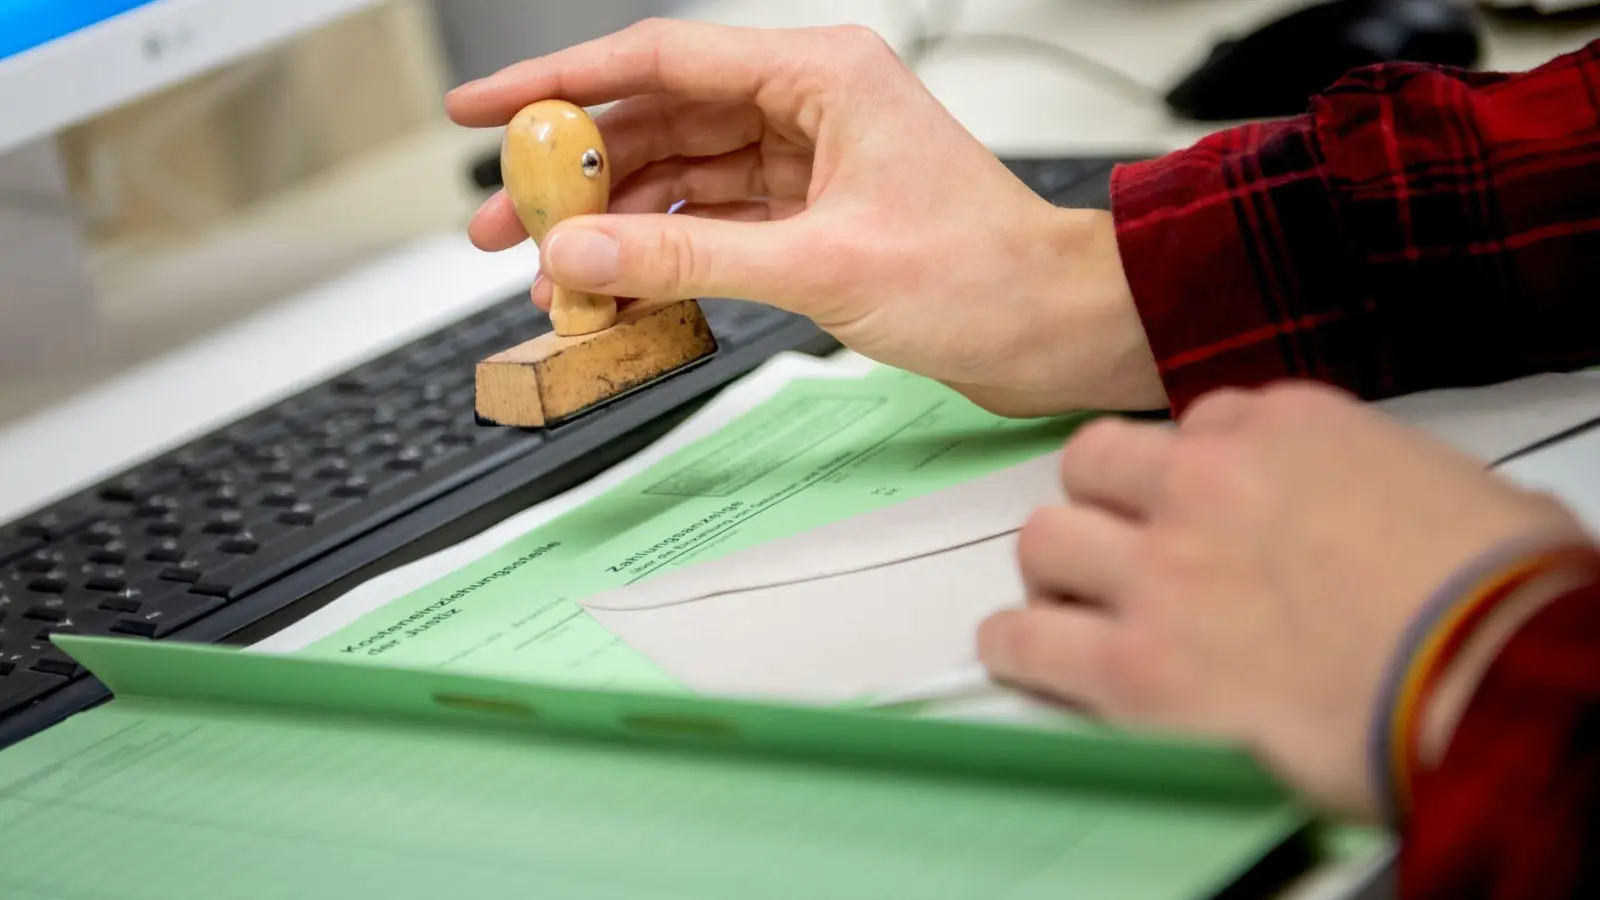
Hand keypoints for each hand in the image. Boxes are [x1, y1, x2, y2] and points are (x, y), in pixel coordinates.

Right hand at [445, 18, 1165, 415]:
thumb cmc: (983, 277)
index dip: (558, 83)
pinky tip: (616, 287)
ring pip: (680, 175)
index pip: (659, 58)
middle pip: (658, 118)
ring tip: (547, 273)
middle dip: (574, 172)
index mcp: (820, 74)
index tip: (485, 112)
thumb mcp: (818, 267)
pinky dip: (664, 254)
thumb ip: (687, 260)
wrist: (1052, 329)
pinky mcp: (811, 214)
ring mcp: (808, 159)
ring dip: (613, 223)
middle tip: (499, 217)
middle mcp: (809, 103)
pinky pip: (712, 221)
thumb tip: (578, 255)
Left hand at [977, 381, 1586, 814]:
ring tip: (1080, 607)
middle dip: (1106, 506)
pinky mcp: (1133, 664)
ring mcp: (1159, 569)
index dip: (1194, 472)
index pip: (1196, 425)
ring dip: (1060, 573)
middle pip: (1095, 464)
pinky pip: (1025, 640)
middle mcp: (1204, 481)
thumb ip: (1371, 480)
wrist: (1494, 676)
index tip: (1206, 510)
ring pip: (1047, 539)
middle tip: (1128, 550)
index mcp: (1285, 426)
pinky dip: (1018, 648)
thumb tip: (1370, 512)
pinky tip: (1031, 657)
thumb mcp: (1453, 489)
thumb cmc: (1502, 594)